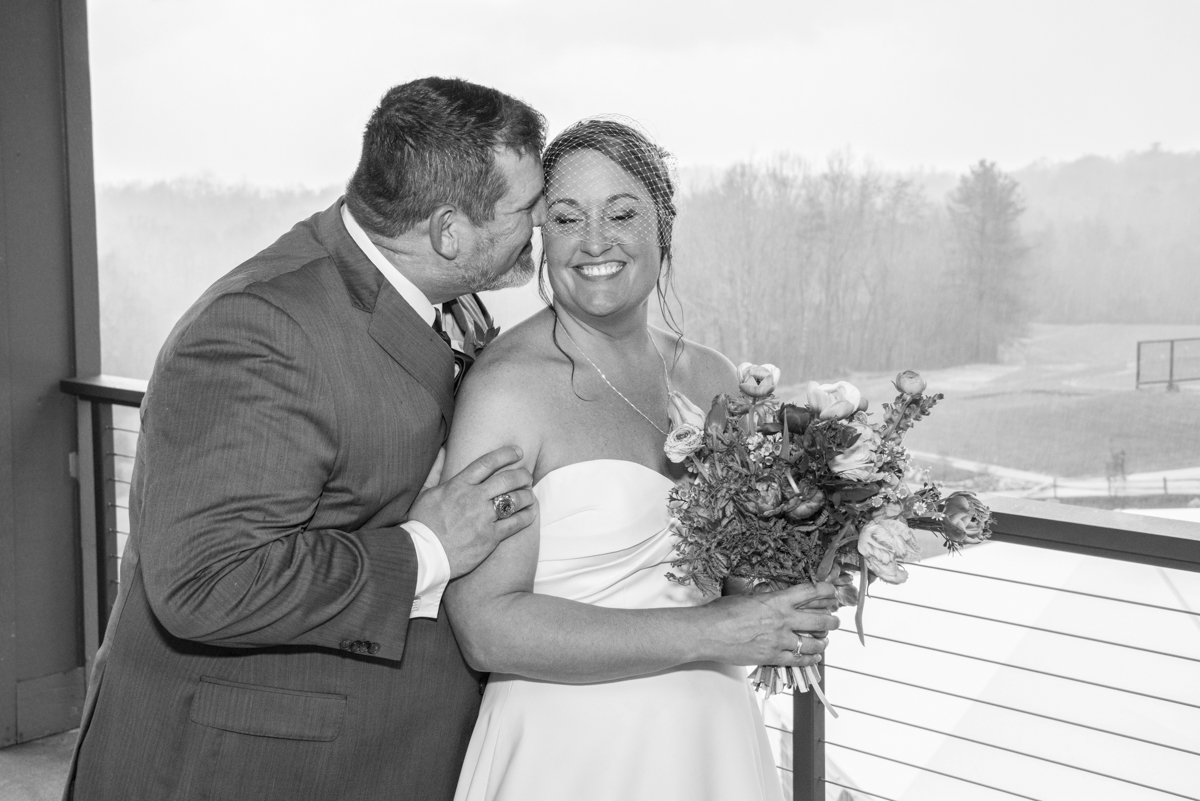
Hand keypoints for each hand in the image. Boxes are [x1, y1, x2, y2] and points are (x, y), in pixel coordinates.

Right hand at [407, 446, 535, 578]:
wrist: (423, 555)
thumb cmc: (422, 524)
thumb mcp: (425, 493)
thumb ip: (436, 471)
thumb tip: (442, 451)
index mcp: (458, 485)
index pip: (487, 463)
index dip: (506, 454)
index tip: (518, 452)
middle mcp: (473, 498)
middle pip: (507, 479)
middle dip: (522, 475)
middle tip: (527, 476)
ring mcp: (483, 518)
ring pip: (514, 500)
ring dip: (527, 495)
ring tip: (529, 495)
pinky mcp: (490, 538)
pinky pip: (516, 523)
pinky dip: (527, 516)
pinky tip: (531, 513)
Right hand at [698, 582, 839, 667]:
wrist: (707, 633)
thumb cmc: (721, 612)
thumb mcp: (746, 596)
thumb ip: (764, 597)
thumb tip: (772, 595)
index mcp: (776, 600)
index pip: (809, 592)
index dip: (825, 591)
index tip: (832, 592)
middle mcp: (782, 620)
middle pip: (819, 620)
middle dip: (832, 620)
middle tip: (835, 620)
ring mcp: (779, 641)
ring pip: (813, 643)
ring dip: (823, 641)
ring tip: (825, 640)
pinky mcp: (772, 657)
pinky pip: (799, 660)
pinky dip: (810, 659)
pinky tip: (814, 657)